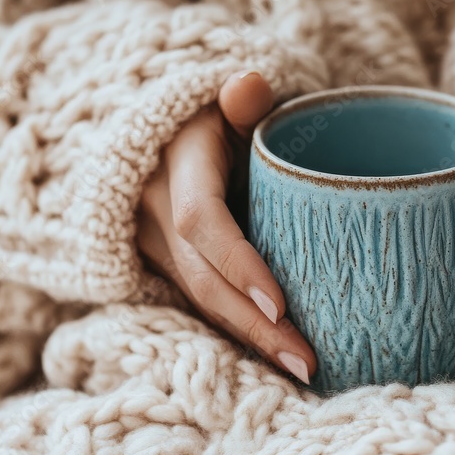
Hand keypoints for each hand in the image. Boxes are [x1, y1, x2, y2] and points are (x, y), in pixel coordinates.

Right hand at [137, 71, 314, 383]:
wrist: (155, 127)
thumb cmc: (212, 111)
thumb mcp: (224, 94)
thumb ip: (242, 96)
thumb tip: (249, 87)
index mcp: (175, 160)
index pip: (201, 220)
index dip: (238, 264)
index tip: (280, 306)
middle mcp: (151, 205)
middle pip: (201, 278)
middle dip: (253, 325)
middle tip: (306, 361)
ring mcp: (147, 237)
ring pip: (196, 297)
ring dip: (246, 337)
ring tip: (300, 367)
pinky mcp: (157, 258)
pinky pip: (195, 299)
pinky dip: (233, 327)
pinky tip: (272, 353)